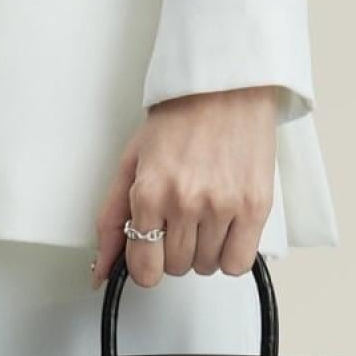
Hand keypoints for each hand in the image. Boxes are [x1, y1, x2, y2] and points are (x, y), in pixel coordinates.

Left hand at [92, 87, 276, 289]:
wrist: (226, 84)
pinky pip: (238, 263)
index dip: (147, 264)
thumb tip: (100, 271)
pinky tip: (225, 229)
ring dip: (203, 250)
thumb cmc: (179, 119)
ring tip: (205, 215)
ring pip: (206, 267)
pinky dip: (231, 254)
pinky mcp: (255, 206)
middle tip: (180, 218)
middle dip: (175, 250)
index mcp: (150, 193)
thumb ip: (111, 223)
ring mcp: (222, 206)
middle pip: (176, 268)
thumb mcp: (130, 166)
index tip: (153, 251)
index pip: (144, 269)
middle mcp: (186, 202)